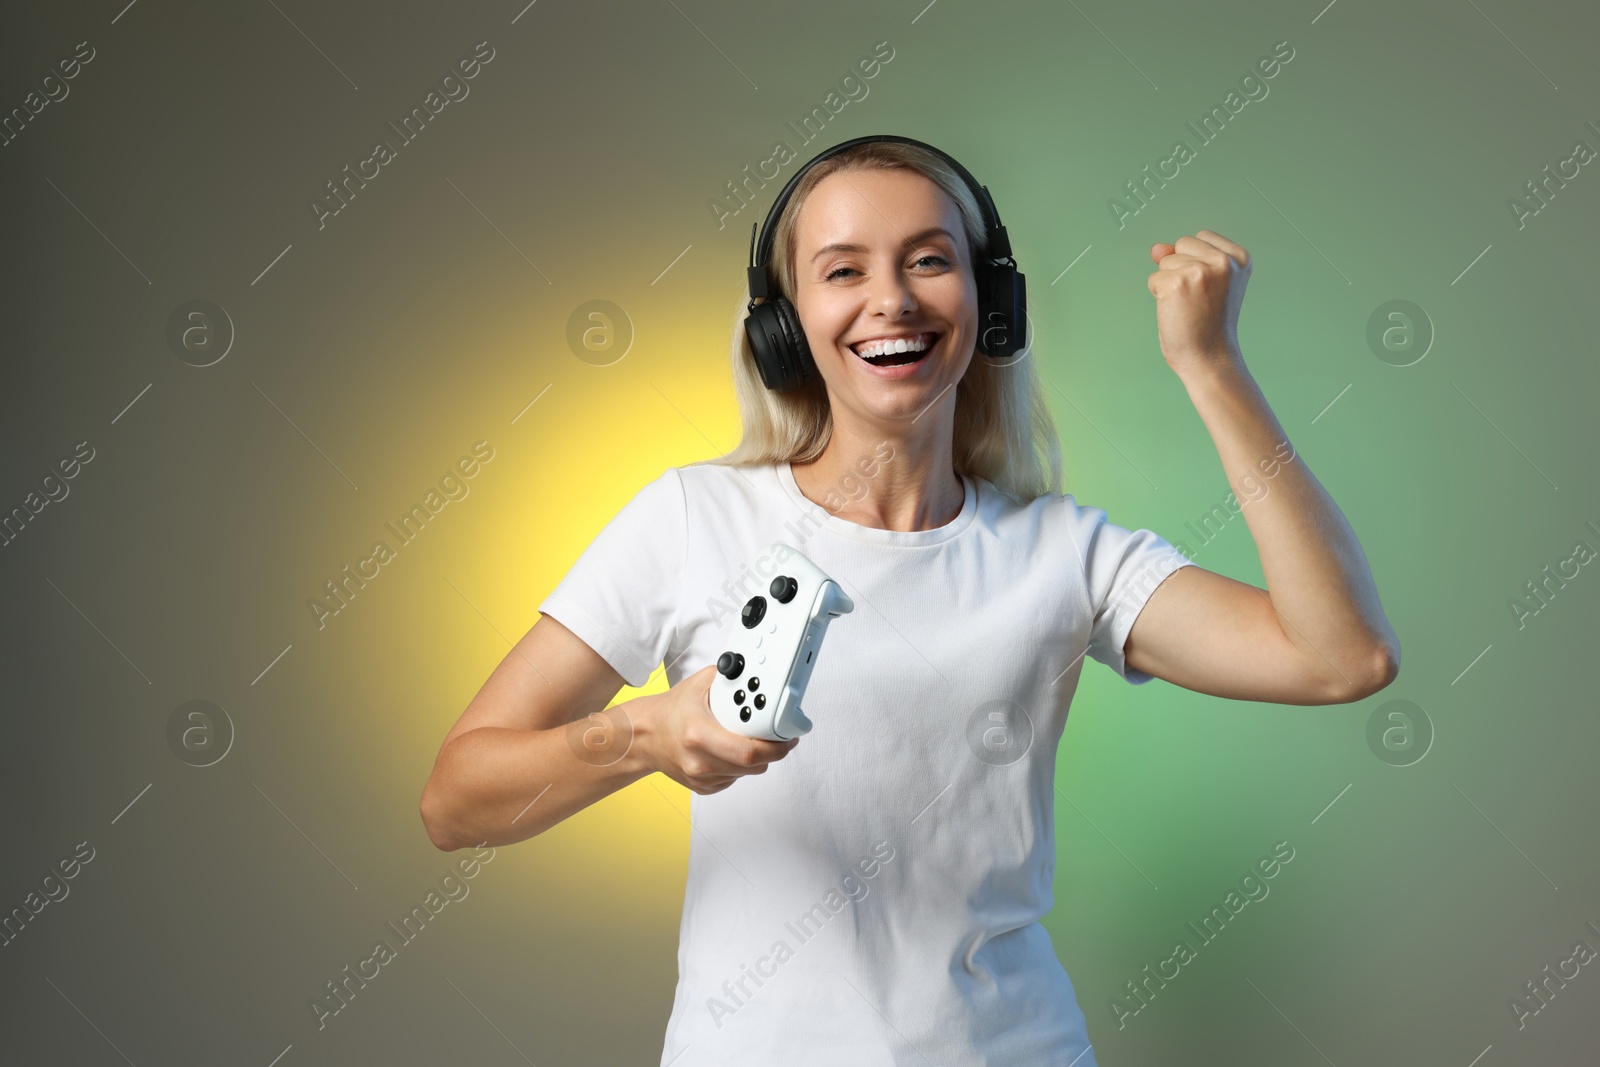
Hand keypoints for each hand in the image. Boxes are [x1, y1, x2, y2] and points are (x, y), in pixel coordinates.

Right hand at [635, 664, 798, 793]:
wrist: (646, 737)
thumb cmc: (670, 711)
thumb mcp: (699, 684)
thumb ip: (730, 677)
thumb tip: (755, 671)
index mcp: (700, 735)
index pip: (749, 751)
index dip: (775, 746)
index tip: (787, 735)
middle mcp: (700, 761)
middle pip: (753, 765)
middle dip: (773, 752)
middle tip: (782, 739)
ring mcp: (701, 777)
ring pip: (747, 773)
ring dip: (756, 758)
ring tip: (749, 738)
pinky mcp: (704, 787)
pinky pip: (735, 778)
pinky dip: (739, 765)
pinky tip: (729, 749)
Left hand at [1147, 230, 1251, 378]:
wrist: (1210, 358)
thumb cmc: (1208, 324)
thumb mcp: (1205, 283)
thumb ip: (1184, 258)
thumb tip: (1156, 247)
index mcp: (1239, 258)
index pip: (1200, 238)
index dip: (1195, 262)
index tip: (1209, 289)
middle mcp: (1224, 261)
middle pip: (1182, 245)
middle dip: (1180, 269)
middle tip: (1197, 300)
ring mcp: (1200, 270)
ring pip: (1165, 262)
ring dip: (1169, 284)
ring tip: (1188, 306)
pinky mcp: (1177, 283)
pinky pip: (1154, 279)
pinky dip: (1159, 296)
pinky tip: (1177, 311)